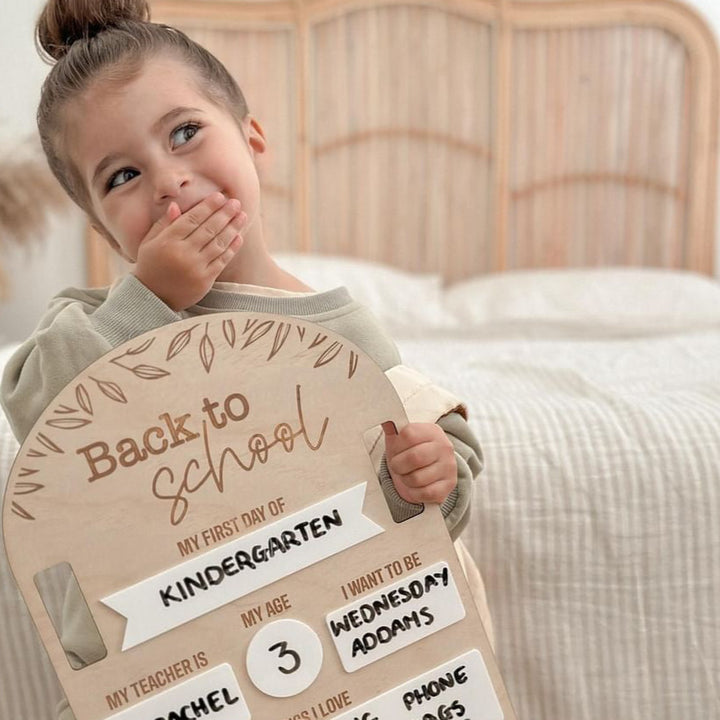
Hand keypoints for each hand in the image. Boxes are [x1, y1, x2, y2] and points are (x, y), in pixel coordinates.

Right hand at [133, 192, 245, 309]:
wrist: (153, 298)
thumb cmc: (150, 265)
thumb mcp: (150, 242)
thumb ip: (163, 224)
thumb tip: (176, 205)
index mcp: (168, 241)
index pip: (192, 219)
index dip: (208, 206)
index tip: (220, 196)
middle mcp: (183, 253)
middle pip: (209, 229)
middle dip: (224, 214)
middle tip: (236, 202)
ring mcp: (195, 267)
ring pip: (218, 243)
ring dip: (233, 228)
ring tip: (242, 216)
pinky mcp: (205, 280)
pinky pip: (222, 260)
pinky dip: (232, 248)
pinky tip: (239, 236)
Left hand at [382, 422, 456, 504]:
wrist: (428, 471)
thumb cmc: (411, 453)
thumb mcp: (400, 439)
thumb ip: (392, 429)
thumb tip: (386, 421)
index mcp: (432, 431)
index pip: (408, 434)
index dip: (396, 446)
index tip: (396, 451)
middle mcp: (444, 447)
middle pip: (414, 457)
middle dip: (399, 465)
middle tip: (398, 466)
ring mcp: (449, 466)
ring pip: (417, 478)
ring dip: (406, 480)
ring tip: (408, 475)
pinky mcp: (449, 485)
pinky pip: (425, 493)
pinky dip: (415, 492)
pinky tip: (416, 486)